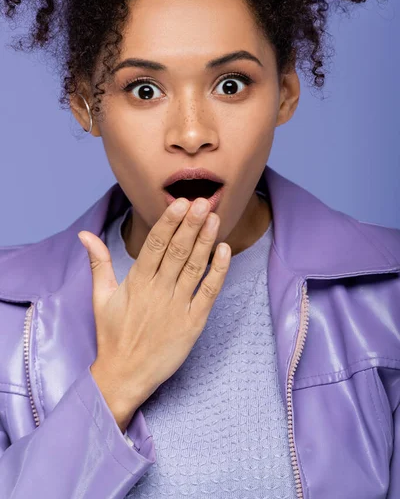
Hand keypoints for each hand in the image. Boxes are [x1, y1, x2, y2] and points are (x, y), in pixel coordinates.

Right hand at [78, 196, 230, 431]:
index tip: (180, 202)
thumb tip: (85, 234)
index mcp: (136, 281)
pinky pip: (208, 292)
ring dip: (205, 241)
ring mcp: (177, 307)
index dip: (169, 222)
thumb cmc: (112, 335)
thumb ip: (99, 262)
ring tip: (213, 218)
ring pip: (195, 267)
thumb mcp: (101, 296)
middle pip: (178, 251)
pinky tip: (224, 251)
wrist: (124, 376)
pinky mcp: (193, 323)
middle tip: (201, 201)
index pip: (155, 244)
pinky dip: (218, 271)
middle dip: (190, 224)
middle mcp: (158, 290)